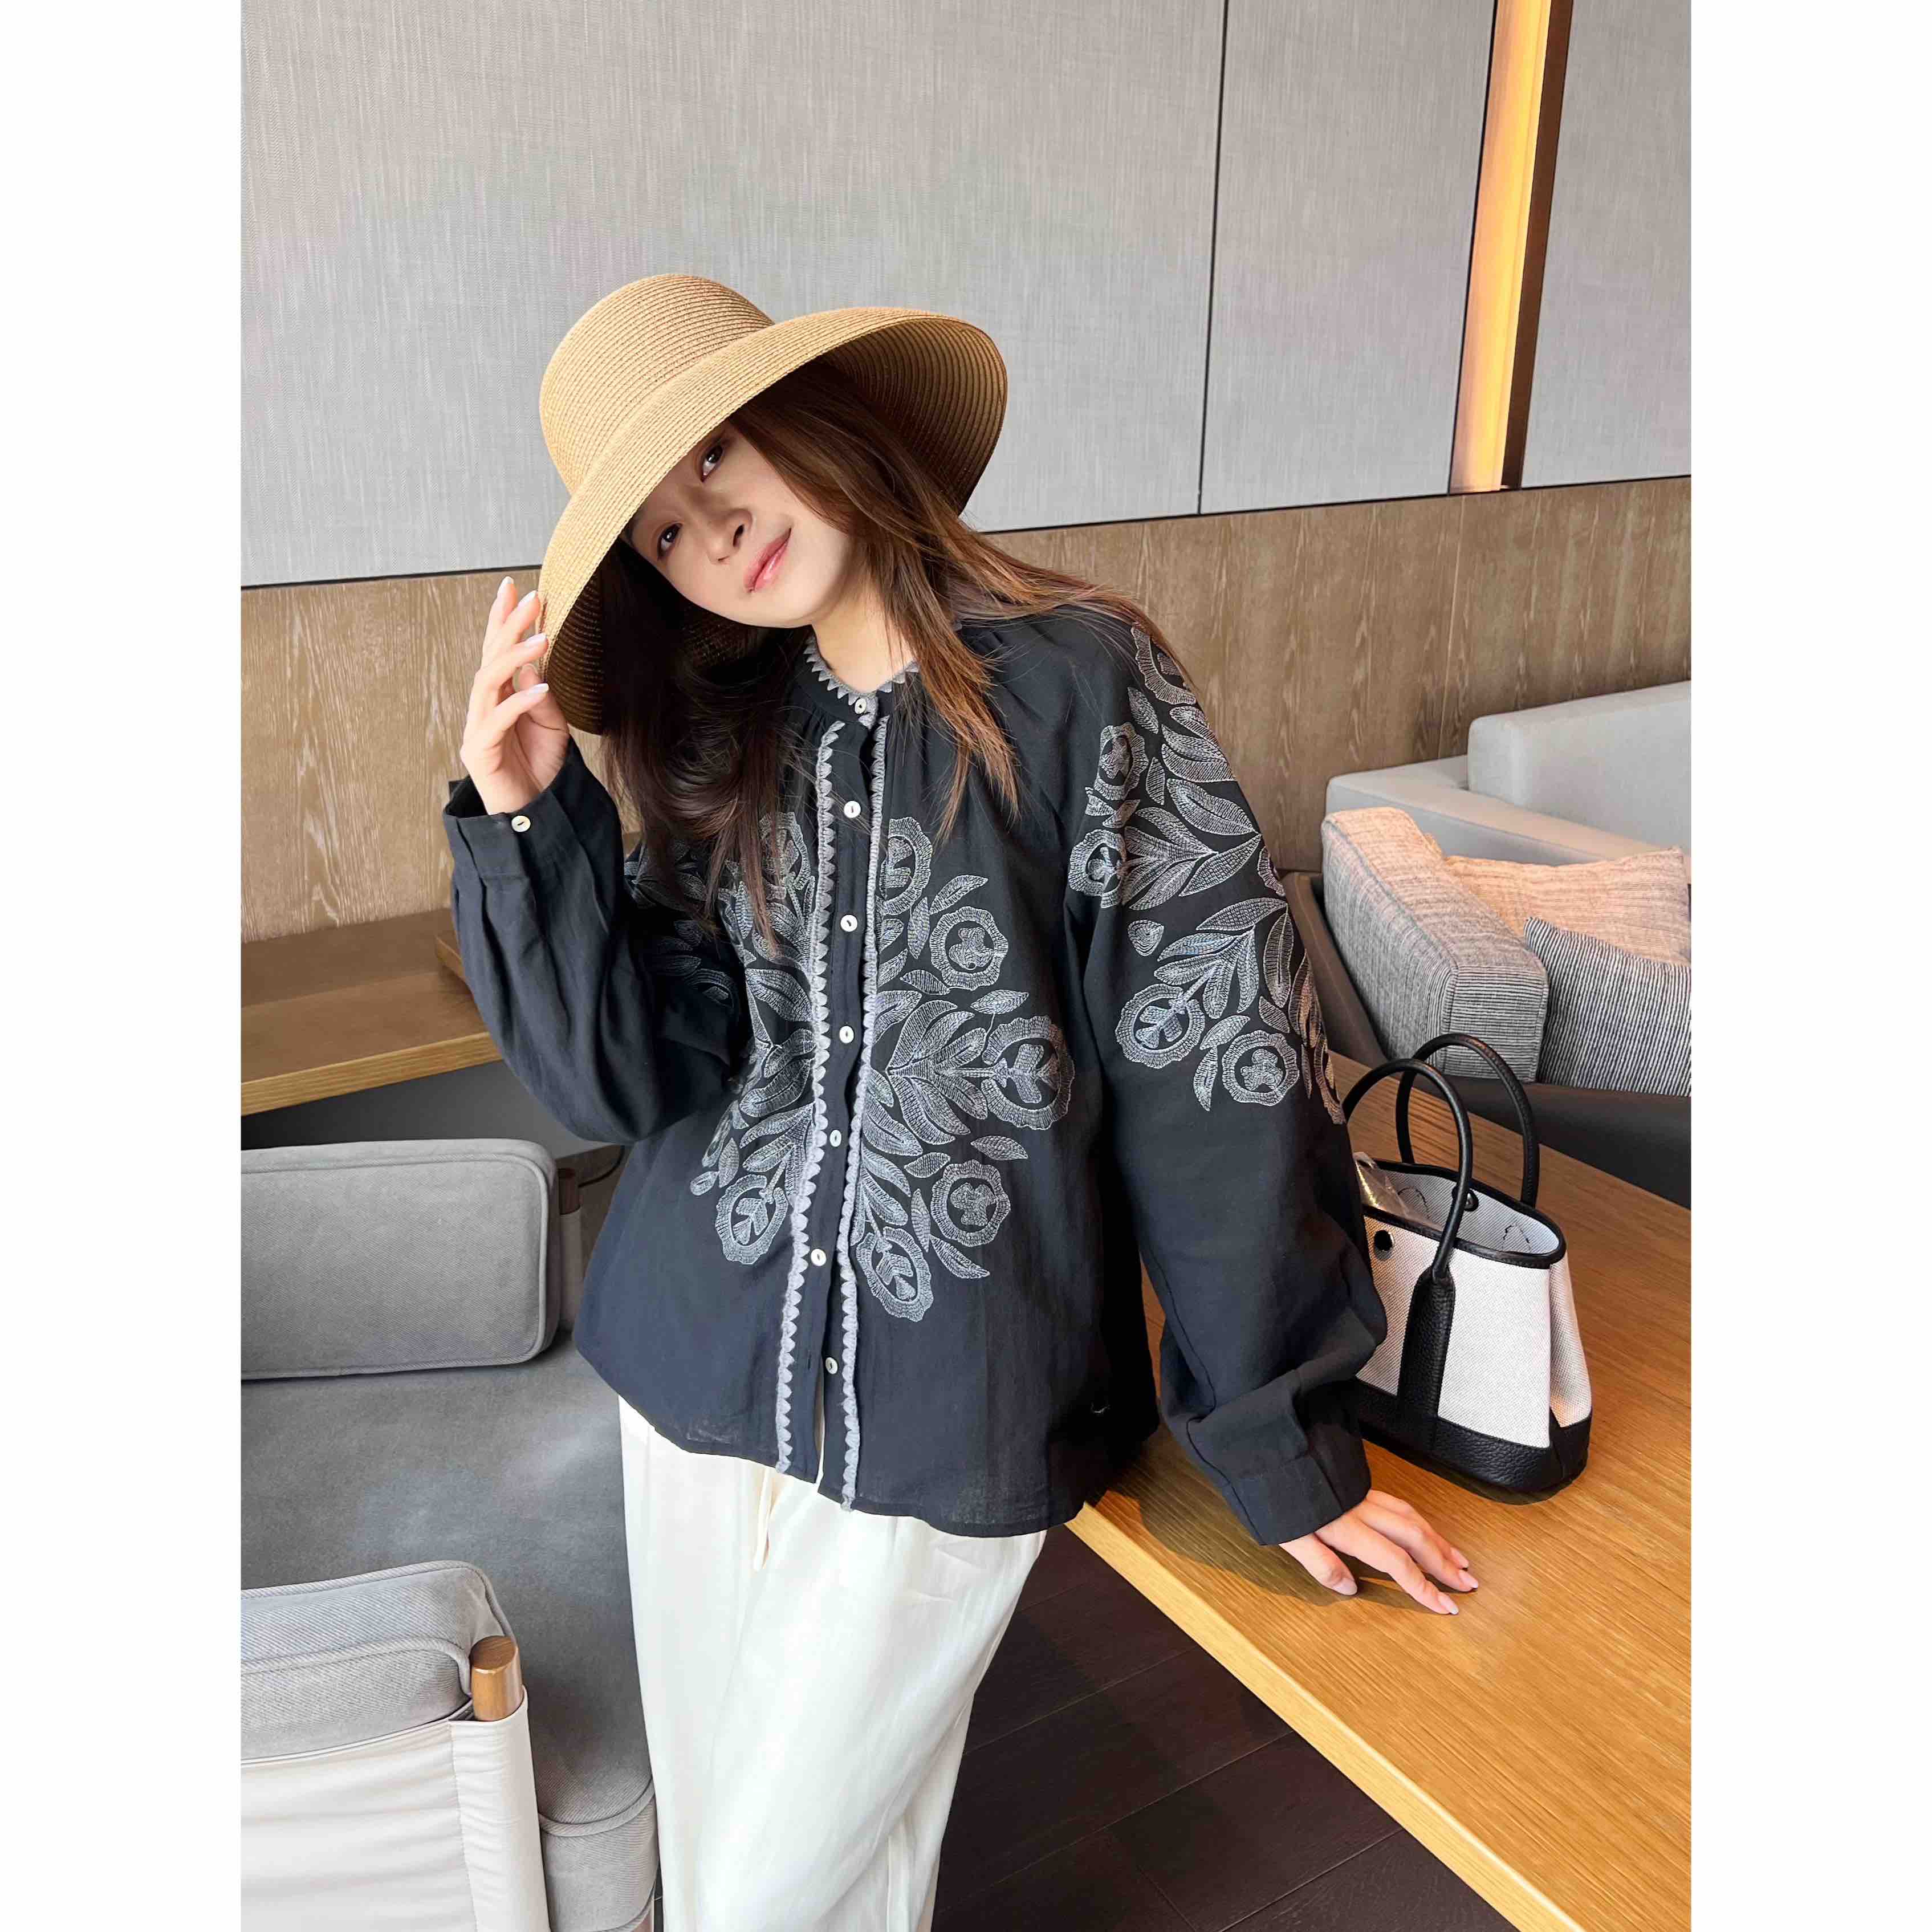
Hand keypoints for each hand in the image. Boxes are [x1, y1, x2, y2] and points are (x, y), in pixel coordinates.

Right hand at [461, 575, 570, 814]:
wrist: (535, 814)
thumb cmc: (540, 770)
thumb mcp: (552, 728)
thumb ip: (543, 699)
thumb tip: (534, 668)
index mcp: (499, 698)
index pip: (498, 651)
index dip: (503, 620)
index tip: (514, 589)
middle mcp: (484, 707)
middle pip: (490, 658)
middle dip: (507, 625)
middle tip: (529, 597)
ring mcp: (478, 727)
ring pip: (488, 682)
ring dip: (515, 657)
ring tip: (541, 638)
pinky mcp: (479, 751)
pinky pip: (497, 720)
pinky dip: (519, 702)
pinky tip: (541, 687)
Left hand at [1279, 1488, 1478, 1614]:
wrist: (1267, 1446)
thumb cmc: (1274, 1493)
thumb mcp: (1288, 1535)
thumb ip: (1320, 1563)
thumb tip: (1351, 1588)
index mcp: (1346, 1525)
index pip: (1396, 1561)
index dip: (1423, 1586)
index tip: (1445, 1606)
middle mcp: (1361, 1508)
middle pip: (1414, 1537)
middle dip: (1444, 1562)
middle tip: (1468, 1583)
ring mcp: (1361, 1494)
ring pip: (1412, 1517)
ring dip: (1438, 1540)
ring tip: (1458, 1559)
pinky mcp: (1357, 1485)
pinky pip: (1400, 1504)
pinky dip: (1420, 1520)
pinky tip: (1424, 1527)